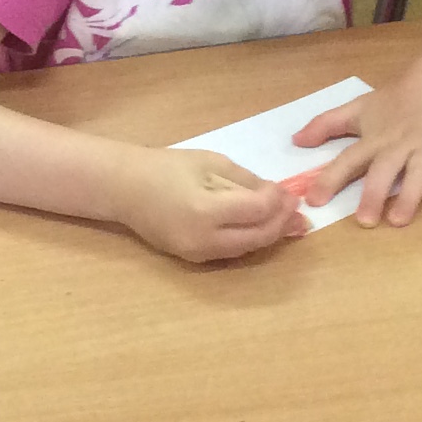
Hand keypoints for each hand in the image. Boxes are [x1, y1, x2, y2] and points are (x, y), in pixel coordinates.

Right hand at [114, 148, 302, 261]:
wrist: (124, 189)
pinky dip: (250, 240)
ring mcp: (198, 253)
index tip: (288, 189)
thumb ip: (245, 180)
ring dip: (270, 234)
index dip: (279, 200)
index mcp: (205, 209)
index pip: (258, 210)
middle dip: (282, 222)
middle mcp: (204, 238)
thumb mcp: (210, 162)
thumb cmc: (165, 167)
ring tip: (289, 220)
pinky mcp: (193, 259)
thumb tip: (277, 195)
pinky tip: (261, 228)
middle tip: (297, 208)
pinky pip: (231, 252)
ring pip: (248, 249)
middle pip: (258, 236)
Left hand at [293, 57, 421, 224]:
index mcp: (376, 138)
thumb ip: (327, 124)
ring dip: (409, 196)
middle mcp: (401, 145)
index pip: (349, 159)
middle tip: (364, 221)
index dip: (330, 179)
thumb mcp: (360, 106)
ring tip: (399, 220)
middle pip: (384, 170)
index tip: (313, 200)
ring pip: (419, 174)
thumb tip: (296, 141)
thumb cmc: (399, 98)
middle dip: (373, 194)